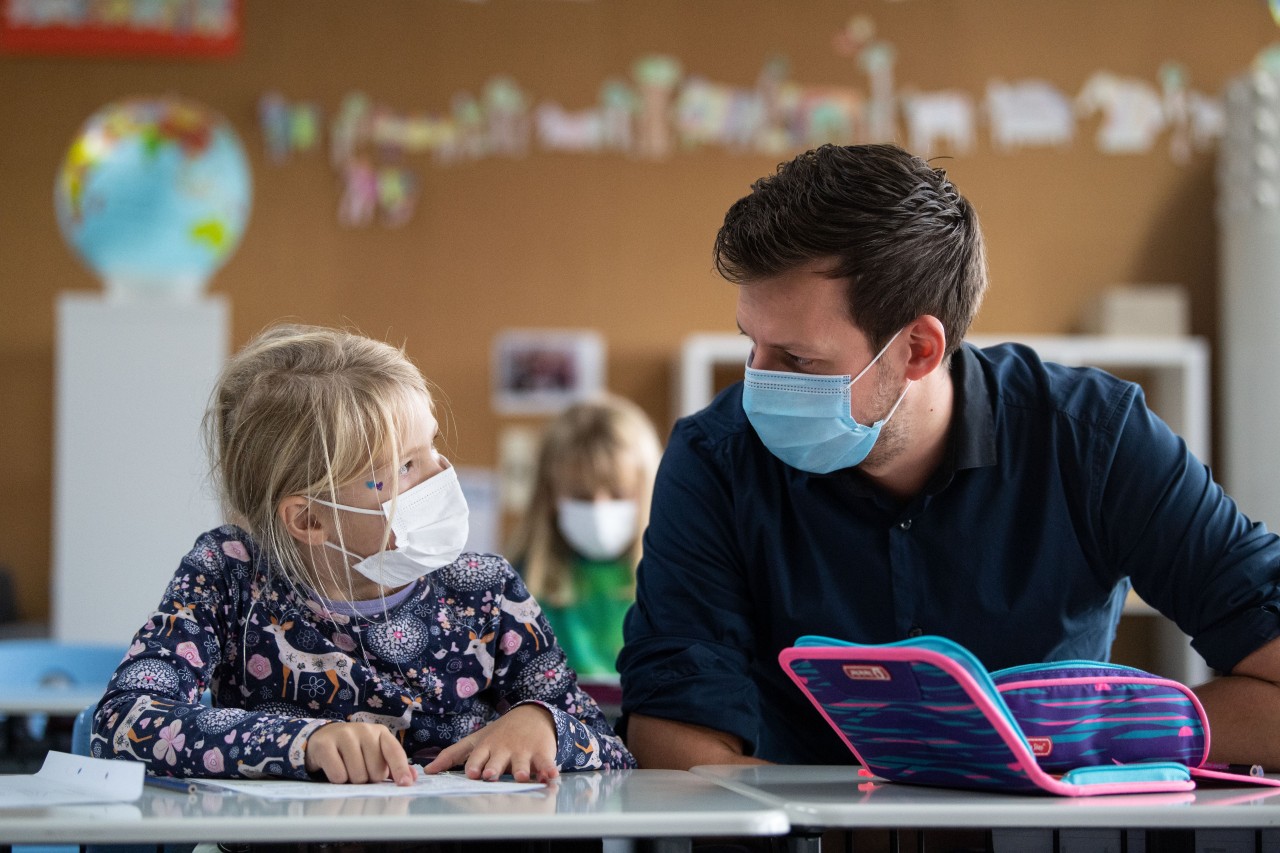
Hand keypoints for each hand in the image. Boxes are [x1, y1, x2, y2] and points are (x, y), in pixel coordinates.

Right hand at [304, 722, 416, 785]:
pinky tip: (334, 769)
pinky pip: (338, 775)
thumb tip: (412, 778)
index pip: (394, 751)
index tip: (404, 784)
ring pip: (357, 775)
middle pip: (376, 771)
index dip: (400, 769)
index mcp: (381, 733)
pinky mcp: (325, 745)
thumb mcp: (375, 752)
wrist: (322, 738)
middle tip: (360, 770)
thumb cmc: (354, 750)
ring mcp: (344, 735)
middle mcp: (364, 730)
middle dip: (369, 778)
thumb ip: (393, 765)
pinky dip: (337, 779)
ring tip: (347, 769)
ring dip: (352, 780)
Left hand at [421, 704, 558, 782]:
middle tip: (491, 774)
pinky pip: (545, 762)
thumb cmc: (499, 734)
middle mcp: (504, 749)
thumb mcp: (476, 741)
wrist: (531, 715)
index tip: (472, 772)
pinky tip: (550, 775)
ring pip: (521, 762)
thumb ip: (452, 755)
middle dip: (494, 767)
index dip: (475, 764)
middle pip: (497, 760)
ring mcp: (523, 750)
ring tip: (521, 777)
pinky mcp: (541, 752)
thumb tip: (427, 771)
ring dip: (521, 769)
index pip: (477, 756)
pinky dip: (548, 769)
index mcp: (486, 747)